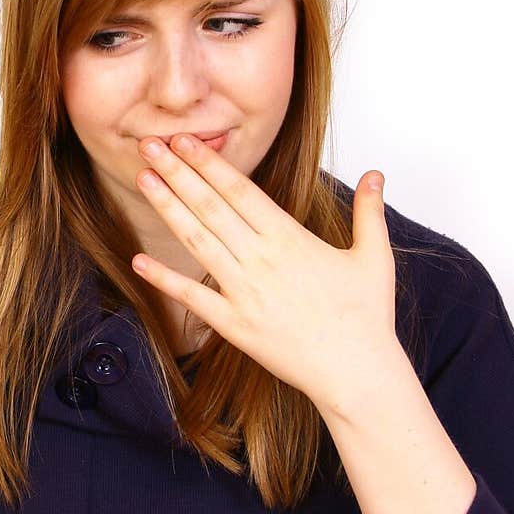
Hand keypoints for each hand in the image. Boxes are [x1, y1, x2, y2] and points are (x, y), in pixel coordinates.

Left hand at [131, 133, 399, 411]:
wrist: (356, 372)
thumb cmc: (367, 317)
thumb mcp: (374, 256)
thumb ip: (369, 211)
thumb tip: (375, 174)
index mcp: (290, 239)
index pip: (240, 191)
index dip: (209, 164)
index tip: (184, 141)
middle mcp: (261, 260)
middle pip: (211, 208)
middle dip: (178, 173)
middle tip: (150, 145)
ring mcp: (244, 293)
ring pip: (197, 242)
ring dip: (168, 209)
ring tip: (143, 180)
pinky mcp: (234, 325)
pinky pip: (192, 298)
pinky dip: (164, 279)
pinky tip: (138, 260)